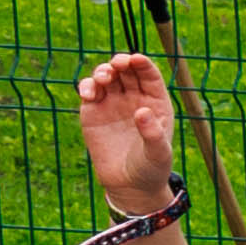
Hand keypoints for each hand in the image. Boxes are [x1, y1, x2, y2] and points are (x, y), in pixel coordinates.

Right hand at [75, 49, 178, 210]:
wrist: (129, 185)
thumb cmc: (151, 168)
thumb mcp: (158, 153)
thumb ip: (153, 134)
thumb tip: (142, 111)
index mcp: (156, 102)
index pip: (149, 75)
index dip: (142, 64)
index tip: (136, 59)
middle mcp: (134, 98)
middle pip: (126, 71)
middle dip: (121, 63)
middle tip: (117, 65)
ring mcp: (112, 103)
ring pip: (106, 76)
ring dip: (103, 71)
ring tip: (104, 79)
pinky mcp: (93, 112)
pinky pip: (89, 91)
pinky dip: (87, 86)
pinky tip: (88, 93)